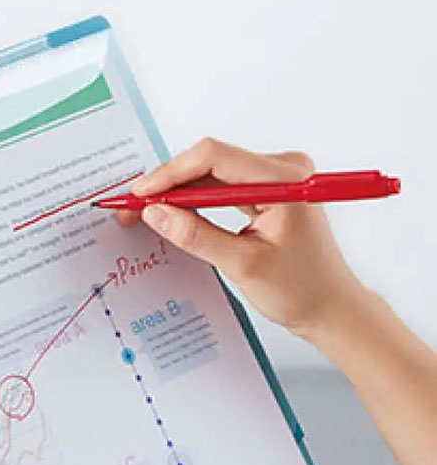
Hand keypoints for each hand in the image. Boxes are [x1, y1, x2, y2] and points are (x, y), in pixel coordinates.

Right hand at [120, 137, 368, 337]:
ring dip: (179, 193)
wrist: (330, 307)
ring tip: (147, 212)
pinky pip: (223, 188)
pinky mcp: (269, 192)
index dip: (170, 174)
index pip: (214, 158)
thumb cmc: (301, 289)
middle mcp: (283, 170)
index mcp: (285, 180)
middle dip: (169, 184)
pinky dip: (196, 200)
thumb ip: (196, 235)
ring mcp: (276, 179)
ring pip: (213, 175)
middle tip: (134, 207)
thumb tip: (157, 213)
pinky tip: (173, 213)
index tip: (141, 194)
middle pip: (211, 162)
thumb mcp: (242, 265)